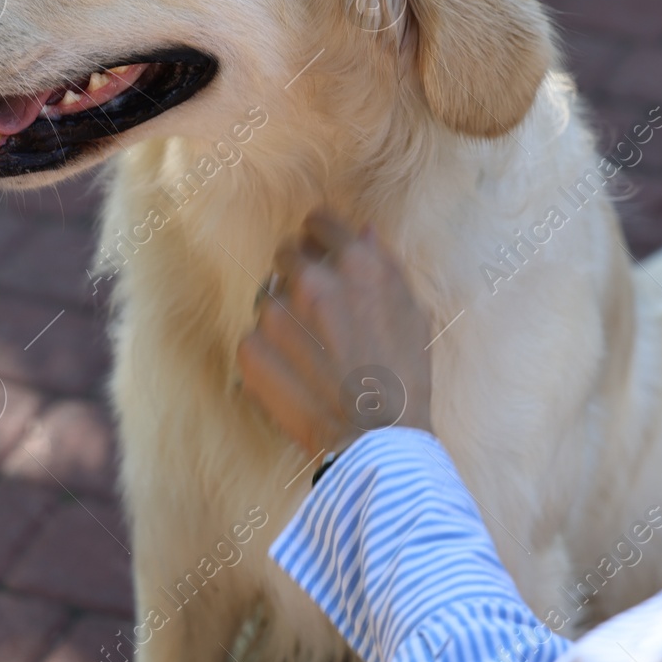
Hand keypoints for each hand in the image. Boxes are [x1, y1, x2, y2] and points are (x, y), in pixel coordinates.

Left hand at [237, 208, 433, 458]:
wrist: (376, 439)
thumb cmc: (403, 378)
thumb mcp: (411, 314)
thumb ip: (383, 267)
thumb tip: (364, 231)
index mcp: (355, 264)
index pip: (319, 222)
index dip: (320, 236)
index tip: (319, 250)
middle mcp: (311, 280)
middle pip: (286, 254)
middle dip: (298, 273)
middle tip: (315, 310)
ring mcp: (275, 314)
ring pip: (269, 297)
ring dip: (283, 314)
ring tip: (309, 352)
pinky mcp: (250, 348)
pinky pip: (253, 336)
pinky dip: (268, 350)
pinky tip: (293, 373)